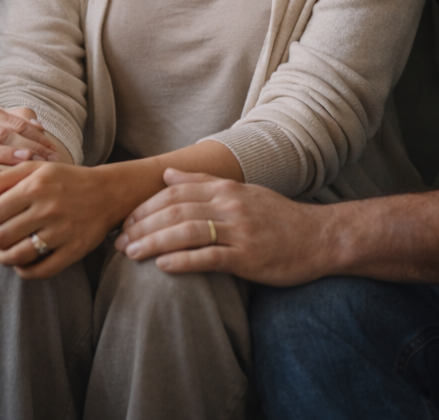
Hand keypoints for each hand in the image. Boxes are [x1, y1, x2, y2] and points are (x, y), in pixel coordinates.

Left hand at [0, 161, 119, 278]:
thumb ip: (4, 179)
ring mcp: (61, 232)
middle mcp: (48, 209)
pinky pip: (40, 270)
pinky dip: (24, 271)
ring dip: (2, 258)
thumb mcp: (36, 169)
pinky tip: (20, 264)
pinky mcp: (74, 251)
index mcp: (35, 186)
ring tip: (0, 254)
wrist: (107, 193)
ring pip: (18, 255)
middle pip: (2, 235)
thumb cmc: (65, 179)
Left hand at [114, 168, 329, 285]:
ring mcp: (239, 231)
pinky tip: (162, 266)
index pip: (174, 192)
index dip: (145, 206)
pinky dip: (183, 261)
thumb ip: (202, 181)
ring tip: (132, 254)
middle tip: (119, 240)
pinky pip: (209, 257)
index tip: (125, 220)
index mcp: (225, 189)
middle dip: (142, 225)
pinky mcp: (248, 257)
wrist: (319, 237)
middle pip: (174, 210)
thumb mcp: (241, 192)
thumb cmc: (277, 216)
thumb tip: (166, 173)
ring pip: (186, 232)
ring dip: (154, 242)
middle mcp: (229, 205)